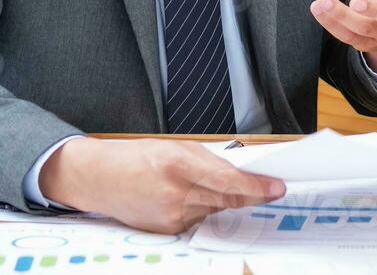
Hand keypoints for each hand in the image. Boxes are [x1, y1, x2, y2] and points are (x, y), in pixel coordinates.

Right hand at [39, 137, 284, 232]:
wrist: (99, 179)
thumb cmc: (138, 157)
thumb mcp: (175, 146)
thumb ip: (209, 160)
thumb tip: (240, 173)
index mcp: (178, 165)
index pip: (227, 181)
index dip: (256, 187)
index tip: (278, 188)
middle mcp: (175, 194)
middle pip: (226, 198)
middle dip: (251, 194)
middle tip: (272, 188)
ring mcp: (171, 216)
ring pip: (214, 209)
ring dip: (222, 198)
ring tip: (208, 183)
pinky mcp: (167, 230)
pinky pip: (198, 219)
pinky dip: (203, 207)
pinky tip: (192, 196)